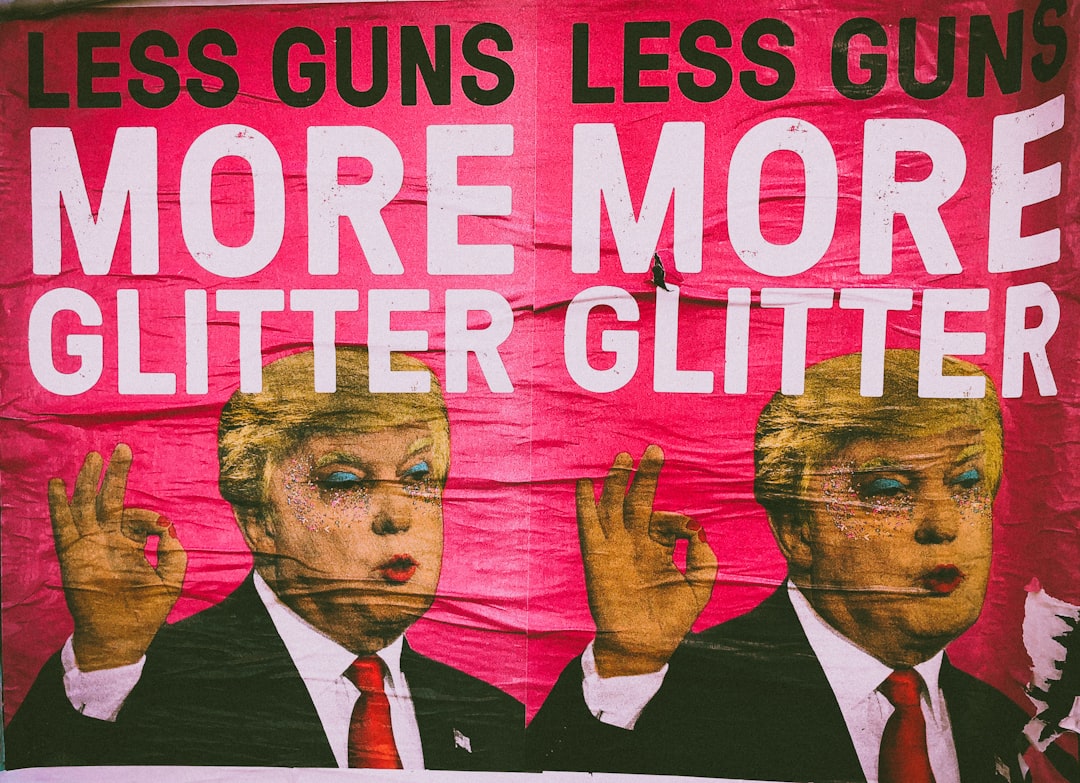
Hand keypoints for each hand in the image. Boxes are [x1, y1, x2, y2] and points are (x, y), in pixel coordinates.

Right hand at [48, 444, 186, 670]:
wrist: (121, 639)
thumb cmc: (146, 611)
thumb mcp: (170, 579)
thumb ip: (174, 552)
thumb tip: (168, 527)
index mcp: (131, 544)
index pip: (138, 517)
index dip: (149, 518)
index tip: (160, 528)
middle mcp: (108, 541)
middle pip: (109, 500)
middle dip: (115, 474)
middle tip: (121, 447)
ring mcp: (90, 546)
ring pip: (86, 507)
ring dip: (89, 482)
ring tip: (93, 457)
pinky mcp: (74, 557)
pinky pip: (64, 527)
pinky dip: (60, 506)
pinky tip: (58, 485)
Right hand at [578, 445, 717, 676]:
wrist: (642, 648)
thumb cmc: (671, 621)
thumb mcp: (698, 589)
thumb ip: (705, 560)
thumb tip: (699, 530)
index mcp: (659, 548)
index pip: (667, 521)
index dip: (678, 520)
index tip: (689, 529)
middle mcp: (635, 543)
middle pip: (638, 501)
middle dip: (645, 476)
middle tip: (654, 450)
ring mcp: (615, 548)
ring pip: (613, 507)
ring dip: (617, 482)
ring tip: (623, 457)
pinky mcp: (596, 558)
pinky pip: (589, 527)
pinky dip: (586, 505)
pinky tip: (585, 483)